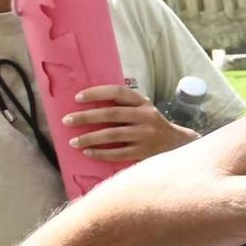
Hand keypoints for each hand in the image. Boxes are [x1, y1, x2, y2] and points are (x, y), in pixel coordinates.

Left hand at [64, 86, 196, 162]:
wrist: (178, 145)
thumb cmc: (151, 125)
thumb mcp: (144, 110)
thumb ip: (124, 106)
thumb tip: (89, 104)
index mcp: (143, 103)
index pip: (118, 92)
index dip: (97, 93)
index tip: (78, 98)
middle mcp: (146, 117)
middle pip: (112, 114)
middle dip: (86, 117)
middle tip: (67, 120)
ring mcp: (146, 135)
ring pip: (113, 135)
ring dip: (90, 138)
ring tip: (73, 141)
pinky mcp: (144, 152)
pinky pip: (118, 153)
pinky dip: (101, 153)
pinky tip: (87, 152)